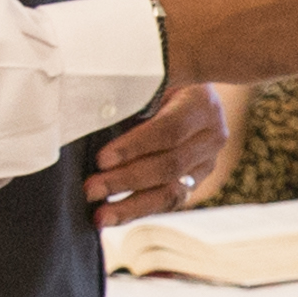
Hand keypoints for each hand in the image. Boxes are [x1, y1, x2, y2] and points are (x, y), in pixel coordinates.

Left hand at [85, 80, 230, 225]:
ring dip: (132, 205)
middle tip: (91, 189)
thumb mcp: (147, 80)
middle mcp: (212, 135)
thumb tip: (85, 113)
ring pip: (173, 192)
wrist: (183, 91)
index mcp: (201, 104)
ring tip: (101, 215)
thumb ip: (128, 95)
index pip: (169, 130)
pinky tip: (113, 216)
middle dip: (126, 180)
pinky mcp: (195, 180)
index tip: (102, 159)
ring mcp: (207, 162)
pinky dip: (138, 210)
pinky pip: (169, 201)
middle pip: (170, 165)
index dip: (135, 146)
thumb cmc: (155, 82)